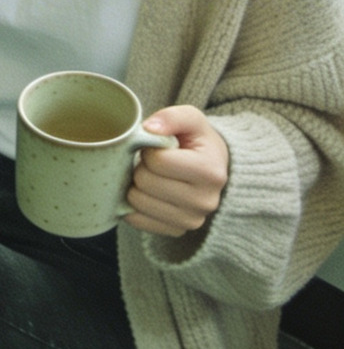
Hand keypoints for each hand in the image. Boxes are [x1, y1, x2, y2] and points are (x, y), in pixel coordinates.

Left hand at [124, 106, 228, 238]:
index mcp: (210, 172)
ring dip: (137, 186)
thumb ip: (172, 117)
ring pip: (137, 202)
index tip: (159, 148)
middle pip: (145, 182)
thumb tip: (149, 129)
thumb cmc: (198, 142)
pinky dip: (134, 206)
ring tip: (153, 177)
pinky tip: (148, 193)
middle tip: (154, 164)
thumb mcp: (191, 119)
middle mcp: (205, 202)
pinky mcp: (177, 231)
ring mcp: (192, 220)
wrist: (213, 169)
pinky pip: (137, 220)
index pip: (157, 161)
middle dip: (142, 167)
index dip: (149, 150)